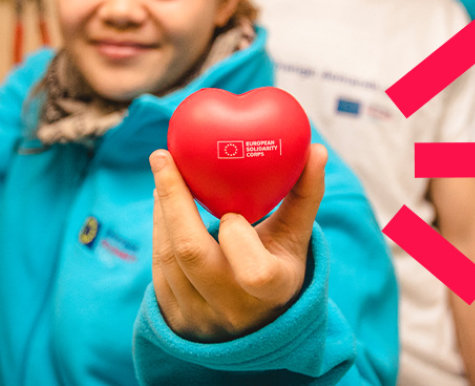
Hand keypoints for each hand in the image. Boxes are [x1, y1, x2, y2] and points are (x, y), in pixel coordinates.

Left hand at [149, 144, 326, 341]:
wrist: (252, 324)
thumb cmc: (277, 267)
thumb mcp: (296, 238)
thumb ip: (305, 195)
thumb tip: (316, 149)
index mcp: (271, 293)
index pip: (256, 272)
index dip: (238, 236)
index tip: (230, 208)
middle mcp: (233, 310)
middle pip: (193, 253)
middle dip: (174, 199)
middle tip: (163, 157)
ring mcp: (199, 317)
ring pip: (169, 256)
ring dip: (161, 209)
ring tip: (162, 171)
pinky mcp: (172, 317)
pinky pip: (158, 266)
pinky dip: (158, 228)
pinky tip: (161, 200)